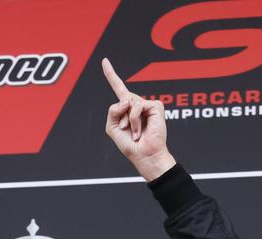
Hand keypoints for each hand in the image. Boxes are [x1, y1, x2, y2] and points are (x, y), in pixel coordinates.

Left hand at [102, 58, 174, 181]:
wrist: (144, 155)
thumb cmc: (130, 145)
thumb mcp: (112, 127)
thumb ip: (113, 110)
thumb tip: (126, 99)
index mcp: (127, 108)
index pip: (118, 88)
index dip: (111, 74)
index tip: (104, 61)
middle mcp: (137, 104)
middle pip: (121, 98)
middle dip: (120, 116)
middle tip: (128, 131)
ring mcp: (147, 104)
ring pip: (128, 103)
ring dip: (128, 121)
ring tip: (136, 132)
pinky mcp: (156, 106)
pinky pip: (137, 106)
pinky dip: (135, 120)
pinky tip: (141, 130)